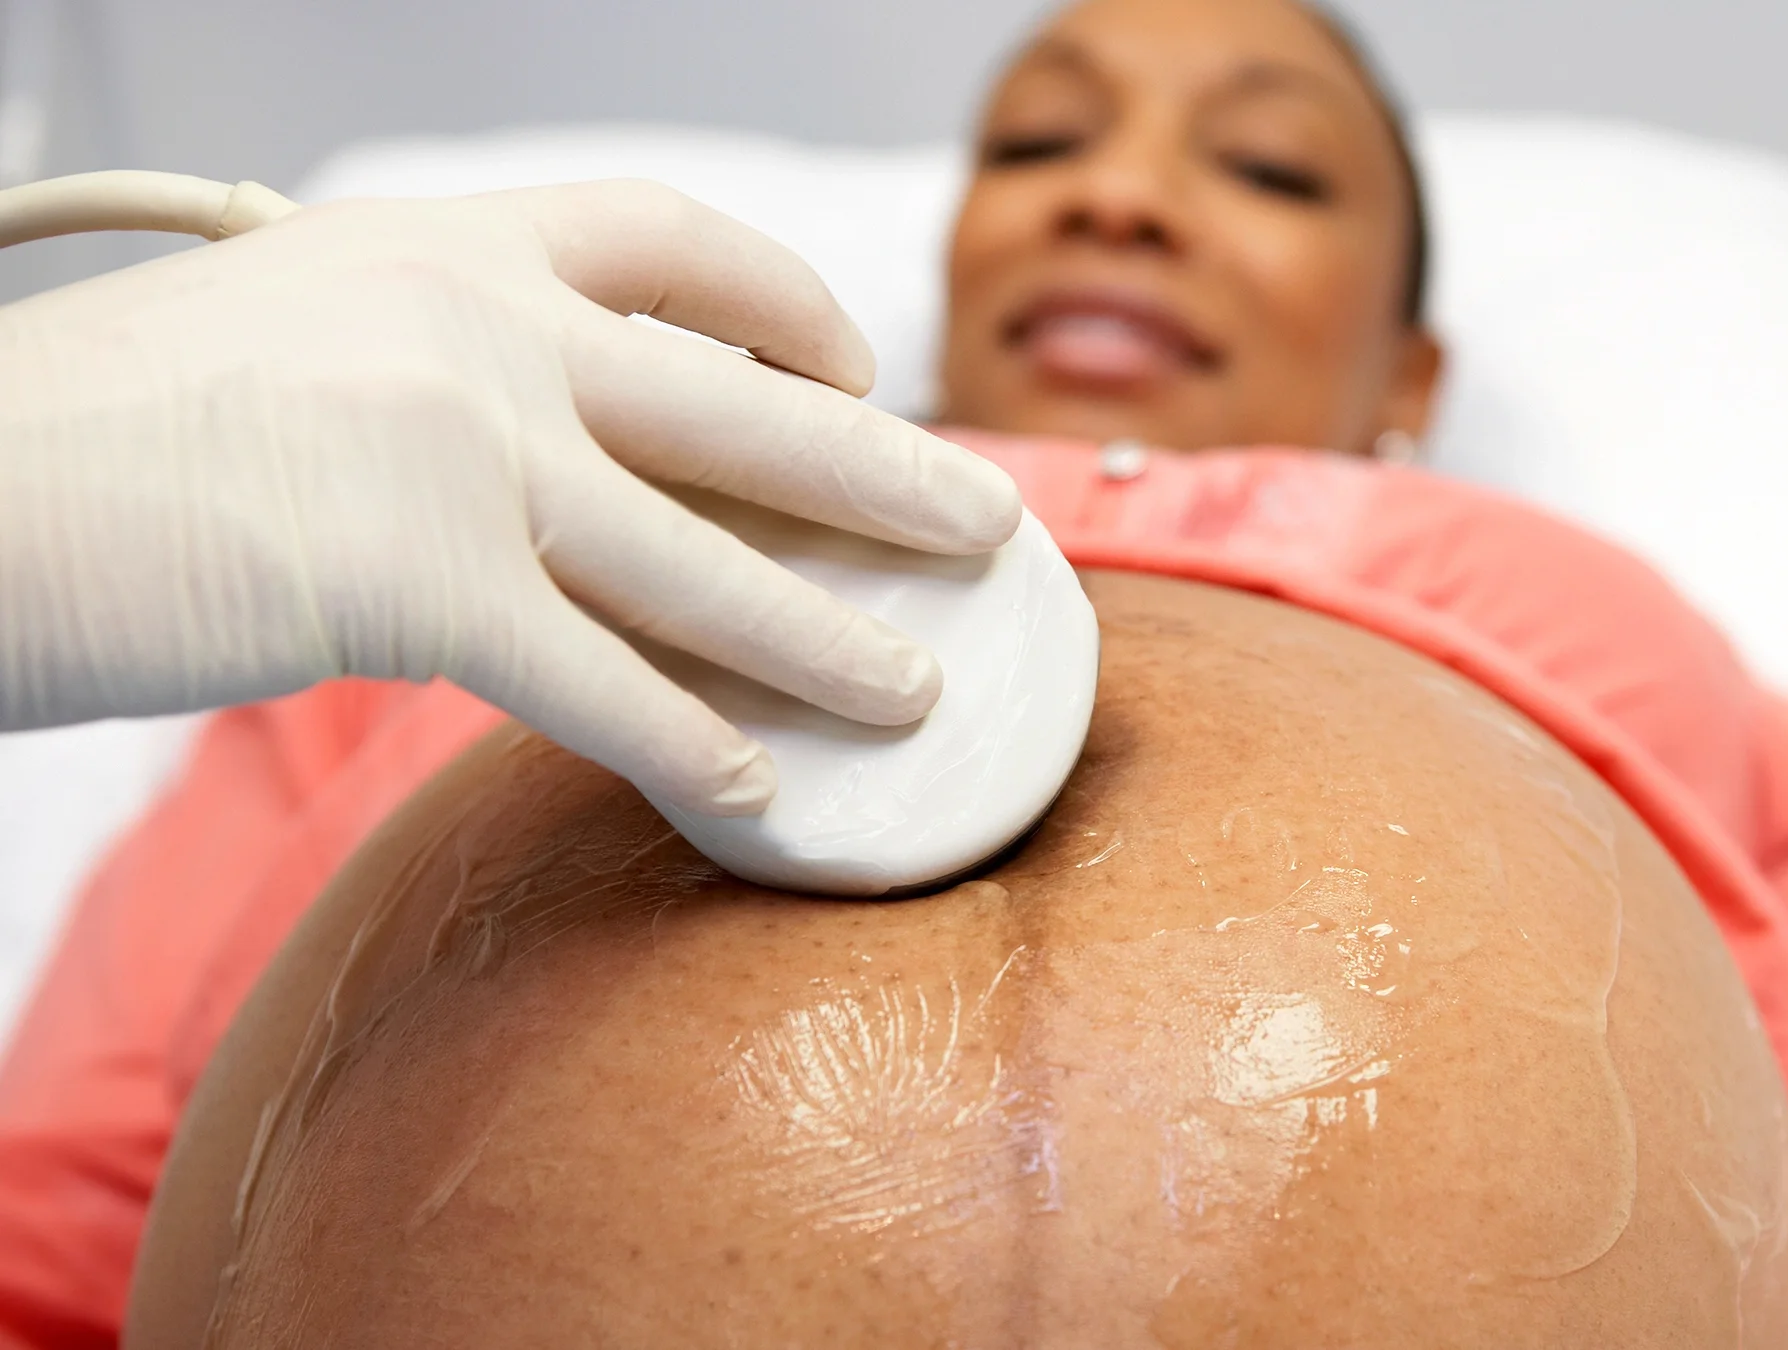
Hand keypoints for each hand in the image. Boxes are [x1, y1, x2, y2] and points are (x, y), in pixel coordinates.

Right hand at [0, 180, 1021, 815]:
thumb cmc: (94, 436)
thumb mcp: (286, 335)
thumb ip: (429, 374)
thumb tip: (537, 466)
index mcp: (441, 241)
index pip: (666, 238)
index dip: (787, 305)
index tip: (853, 369)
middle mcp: (473, 325)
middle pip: (739, 403)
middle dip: (881, 473)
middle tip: (985, 525)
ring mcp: (457, 444)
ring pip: (699, 555)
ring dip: (824, 634)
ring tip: (914, 689)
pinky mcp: (417, 578)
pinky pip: (597, 679)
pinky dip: (687, 742)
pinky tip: (755, 793)